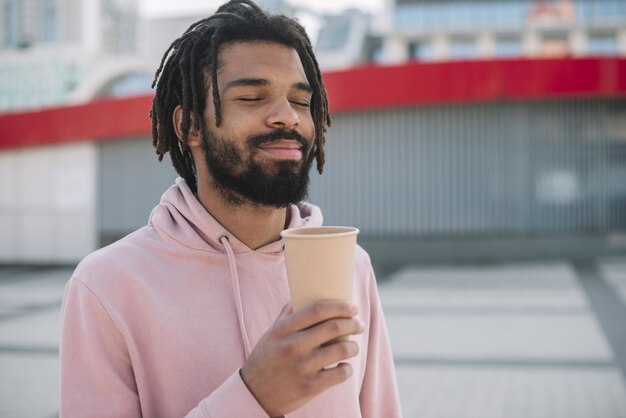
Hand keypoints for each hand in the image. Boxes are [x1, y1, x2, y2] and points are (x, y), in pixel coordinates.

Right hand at [240, 301, 363, 416]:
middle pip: (334, 327)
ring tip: (353, 347)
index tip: (353, 308)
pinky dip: (347, 368)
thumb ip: (287, 314)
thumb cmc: (266, 358)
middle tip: (359, 325)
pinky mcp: (310, 387)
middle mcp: (293, 346)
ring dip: (353, 346)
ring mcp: (302, 367)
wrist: (254, 394)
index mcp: (283, 329)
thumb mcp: (271, 333)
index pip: (318, 310)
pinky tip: (344, 366)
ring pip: (342, 350)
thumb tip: (304, 293)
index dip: (340, 306)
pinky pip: (340, 374)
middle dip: (353, 323)